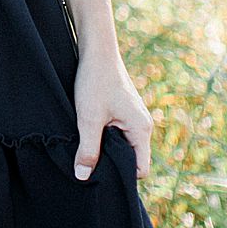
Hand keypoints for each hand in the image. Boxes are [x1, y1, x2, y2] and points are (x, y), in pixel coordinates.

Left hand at [73, 45, 152, 180]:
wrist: (96, 50)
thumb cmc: (96, 81)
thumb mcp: (89, 119)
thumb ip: (88, 150)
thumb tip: (83, 177)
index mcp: (142, 130)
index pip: (141, 169)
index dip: (122, 176)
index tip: (100, 175)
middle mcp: (143, 125)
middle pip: (132, 159)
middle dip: (112, 163)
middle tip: (89, 163)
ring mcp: (134, 117)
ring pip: (123, 145)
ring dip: (106, 148)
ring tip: (87, 146)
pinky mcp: (124, 111)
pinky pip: (118, 133)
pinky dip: (105, 136)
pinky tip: (89, 131)